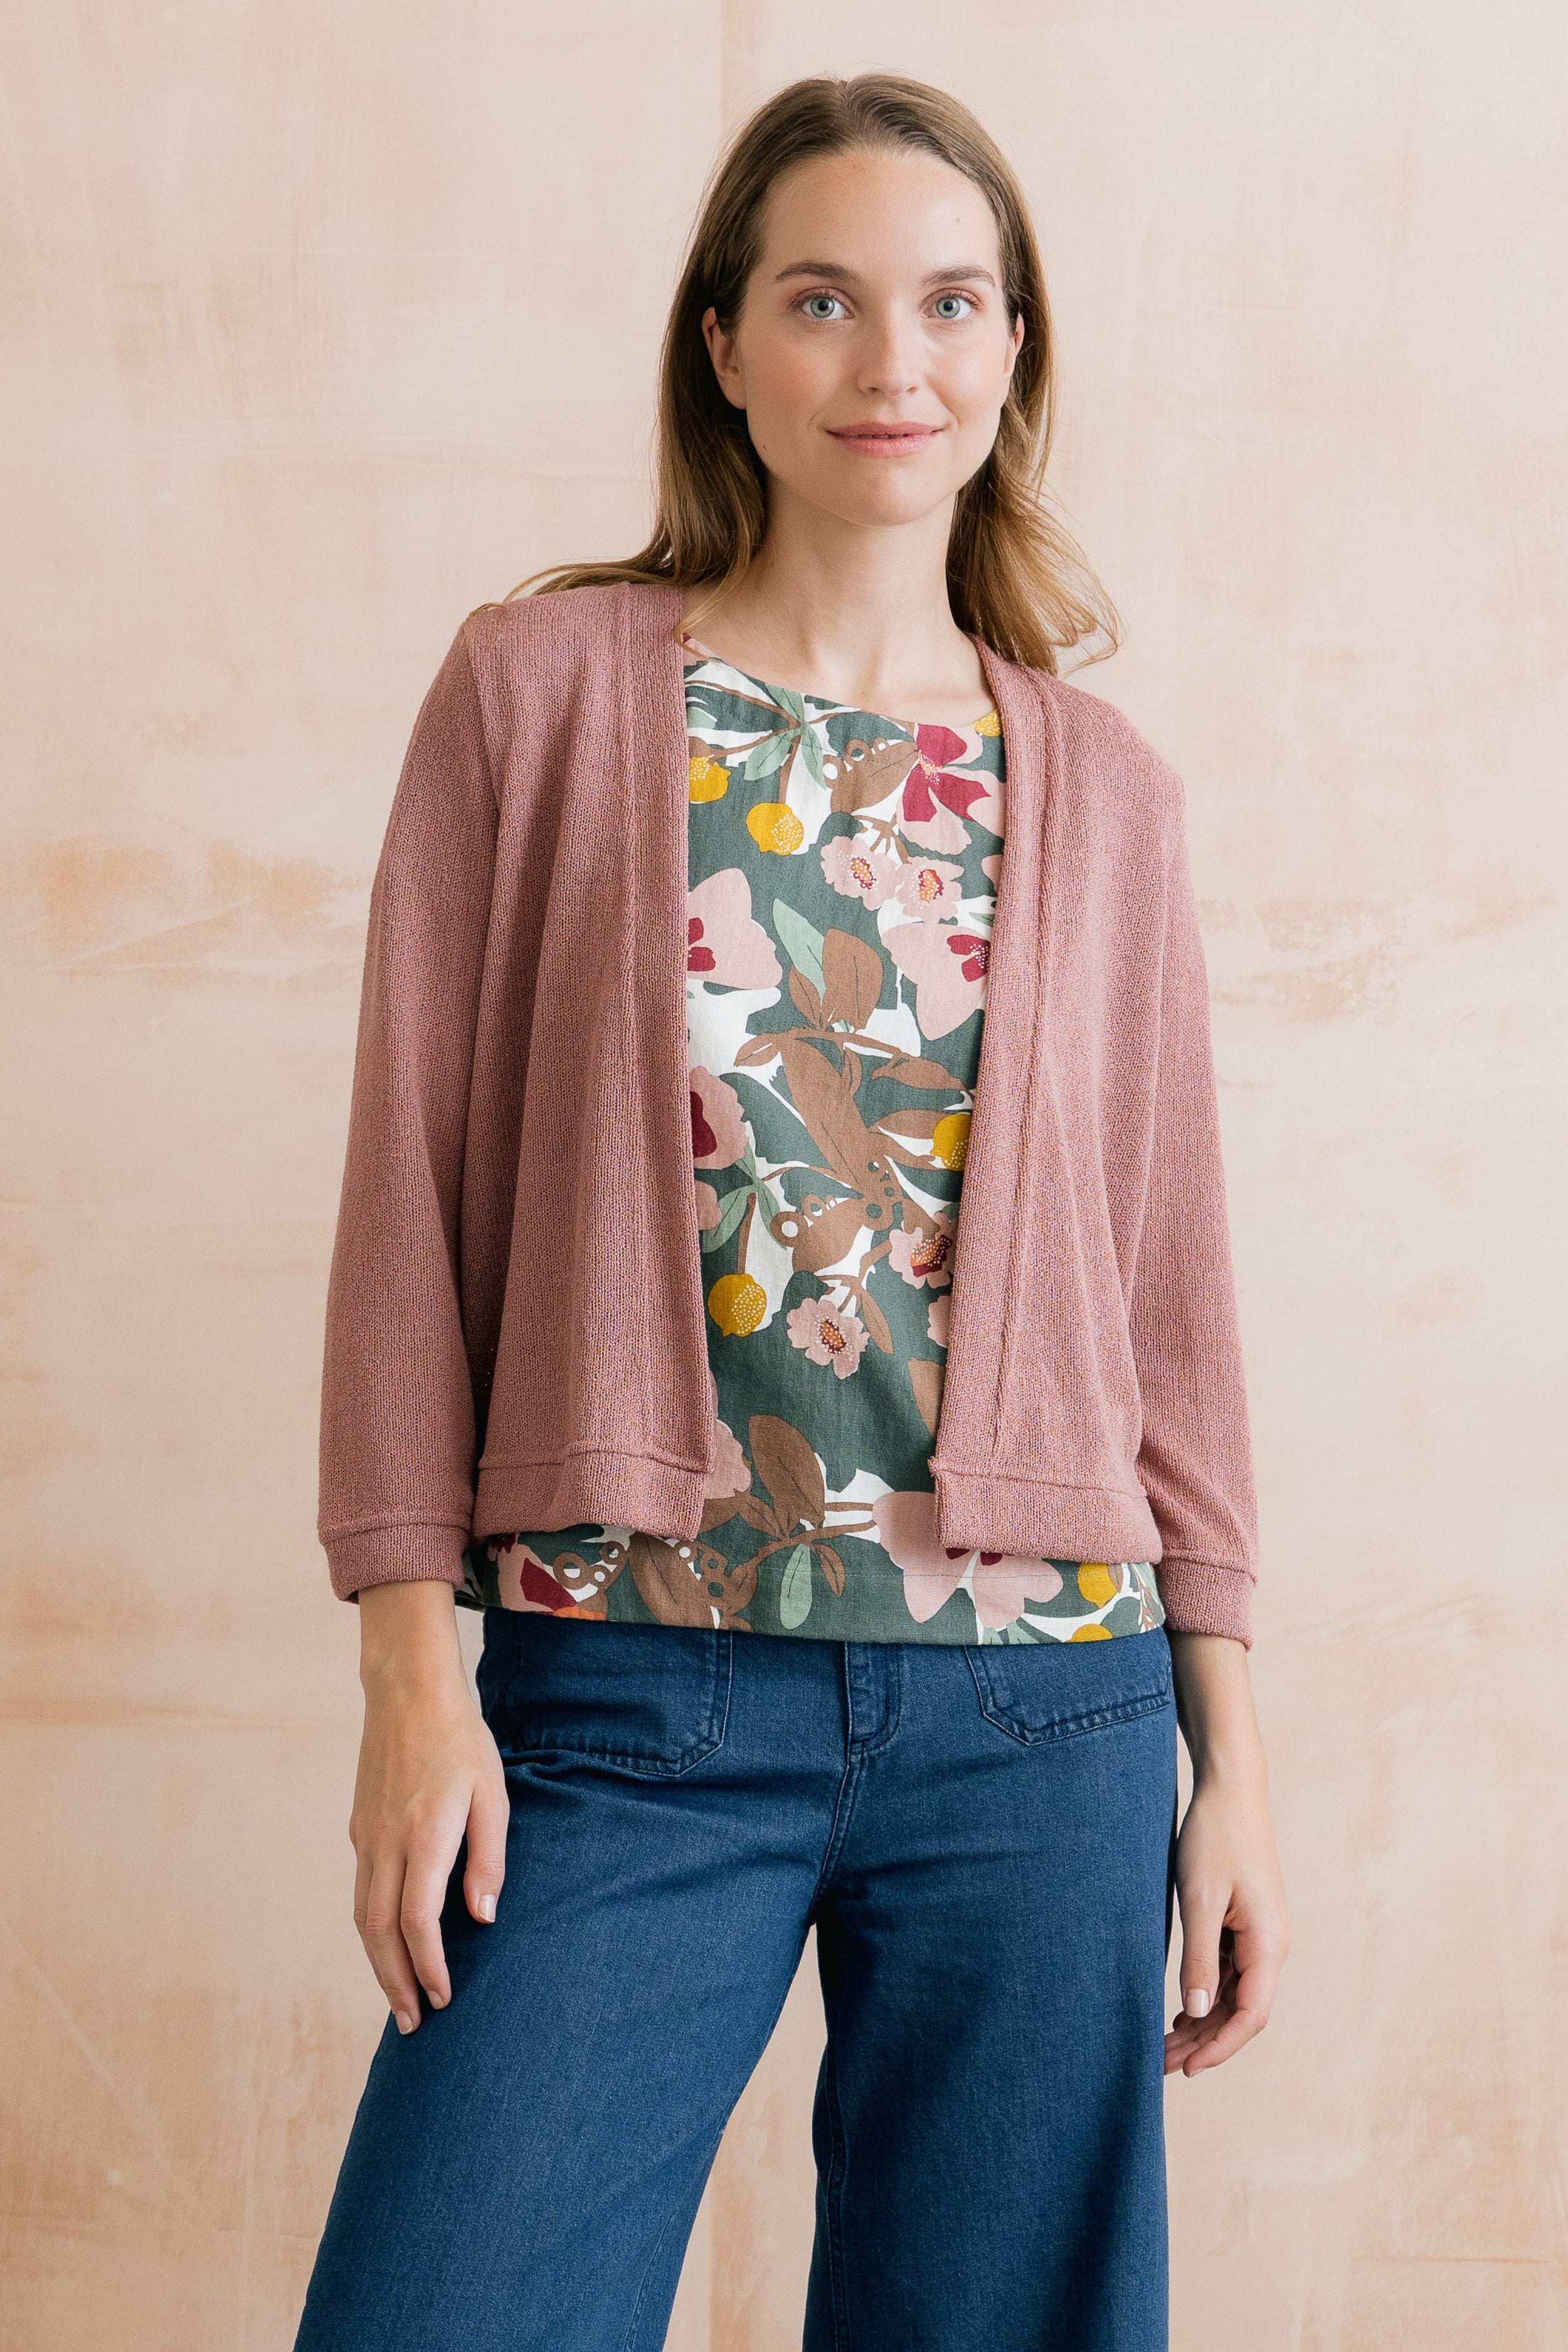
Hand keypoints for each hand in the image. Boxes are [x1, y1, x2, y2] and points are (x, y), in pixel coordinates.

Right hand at [349, 1581, 508, 2034]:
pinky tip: (389, 1944)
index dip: (428, 1967)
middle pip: (379, 1932)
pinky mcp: (359, 1829)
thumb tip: (482, 1917)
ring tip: (397, 1998)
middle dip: (394, 1984)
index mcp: (424, 1835)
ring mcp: (366, 1837)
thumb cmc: (461, 1740)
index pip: (417, 1921)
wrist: (406, 1691)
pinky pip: (362, 1893)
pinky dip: (372, 1930)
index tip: (442, 1999)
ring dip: (378, 1964)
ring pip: (363, 1917)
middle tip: (412, 2025)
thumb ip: (489, 1856)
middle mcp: (386, 1843)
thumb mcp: (493, 1793)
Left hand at [1165, 1631, 1289, 2076]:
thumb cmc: (1216, 1839)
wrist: (1230, 1791)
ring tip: (1163, 2045)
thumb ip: (1200, 1956)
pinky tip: (1180, 2010)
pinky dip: (1206, 1995)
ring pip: (1234, 1995)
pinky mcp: (1245, 1924)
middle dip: (1205, 2042)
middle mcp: (1271, 1946)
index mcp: (1268, 1944)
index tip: (1187, 2068)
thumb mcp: (1200, 1899)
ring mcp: (1259, 1936)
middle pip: (1242, 2012)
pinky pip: (1230, 1973)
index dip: (1219, 2047)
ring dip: (1203, 2022)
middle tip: (1161, 2064)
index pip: (1250, 2016)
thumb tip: (1198, 2011)